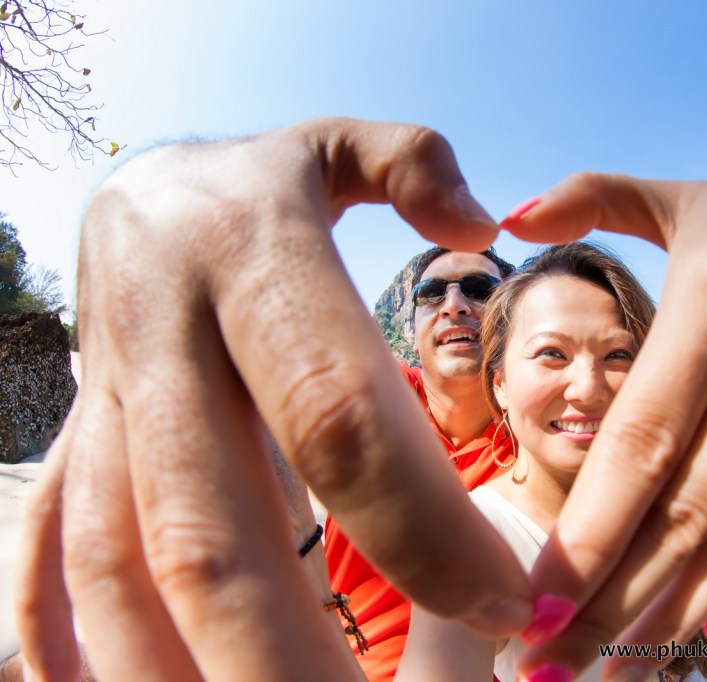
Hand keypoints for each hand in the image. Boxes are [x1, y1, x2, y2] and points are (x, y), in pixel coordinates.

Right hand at [14, 119, 532, 680]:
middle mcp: (165, 335)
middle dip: (288, 647)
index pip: (338, 416)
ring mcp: (107, 399)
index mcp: (248, 258)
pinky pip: (55, 552)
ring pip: (121, 558)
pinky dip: (78, 641)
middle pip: (215, 522)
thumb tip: (483, 225)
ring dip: (179, 668)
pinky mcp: (78, 440)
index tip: (507, 603)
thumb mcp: (337, 143)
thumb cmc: (262, 180)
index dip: (421, 523)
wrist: (131, 193)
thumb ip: (414, 164)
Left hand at [501, 175, 706, 678]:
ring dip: (672, 610)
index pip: (644, 438)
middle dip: (617, 595)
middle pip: (686, 504)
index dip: (592, 530)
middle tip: (553, 664)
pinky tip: (690, 632)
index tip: (538, 603)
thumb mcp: (673, 195)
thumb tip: (507, 219)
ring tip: (612, 674)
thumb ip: (588, 197)